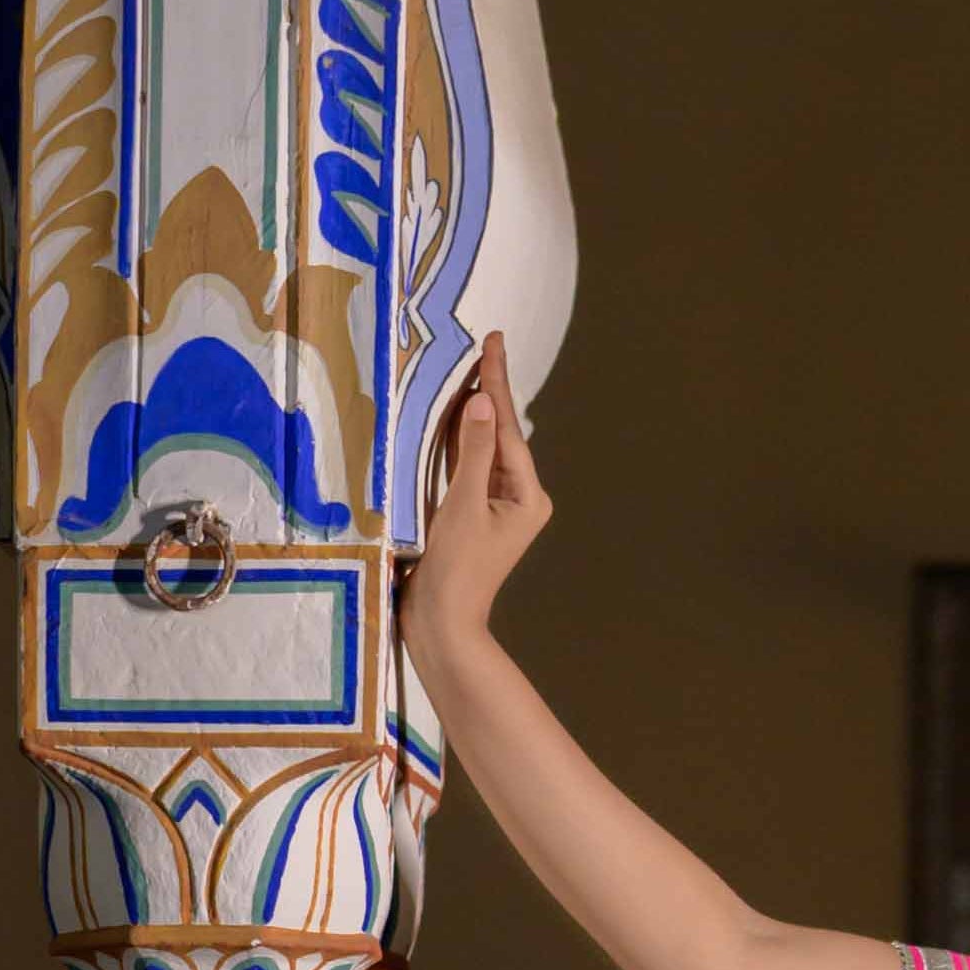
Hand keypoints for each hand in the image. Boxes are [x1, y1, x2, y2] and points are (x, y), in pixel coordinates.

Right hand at [404, 337, 550, 666]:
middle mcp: (517, 498)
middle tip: (487, 344)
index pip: (507, 430)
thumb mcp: (462, 507)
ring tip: (469, 370)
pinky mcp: (471, 516)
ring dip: (473, 413)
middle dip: (490, 392)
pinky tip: (451, 417)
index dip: (496, 384)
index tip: (493, 343)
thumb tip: (479, 405)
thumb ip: (470, 454)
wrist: (442, 625)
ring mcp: (495, 507)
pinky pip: (466, 468)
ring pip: (482, 449)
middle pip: (500, 435)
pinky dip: (457, 441)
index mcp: (527, 496)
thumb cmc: (455, 571)